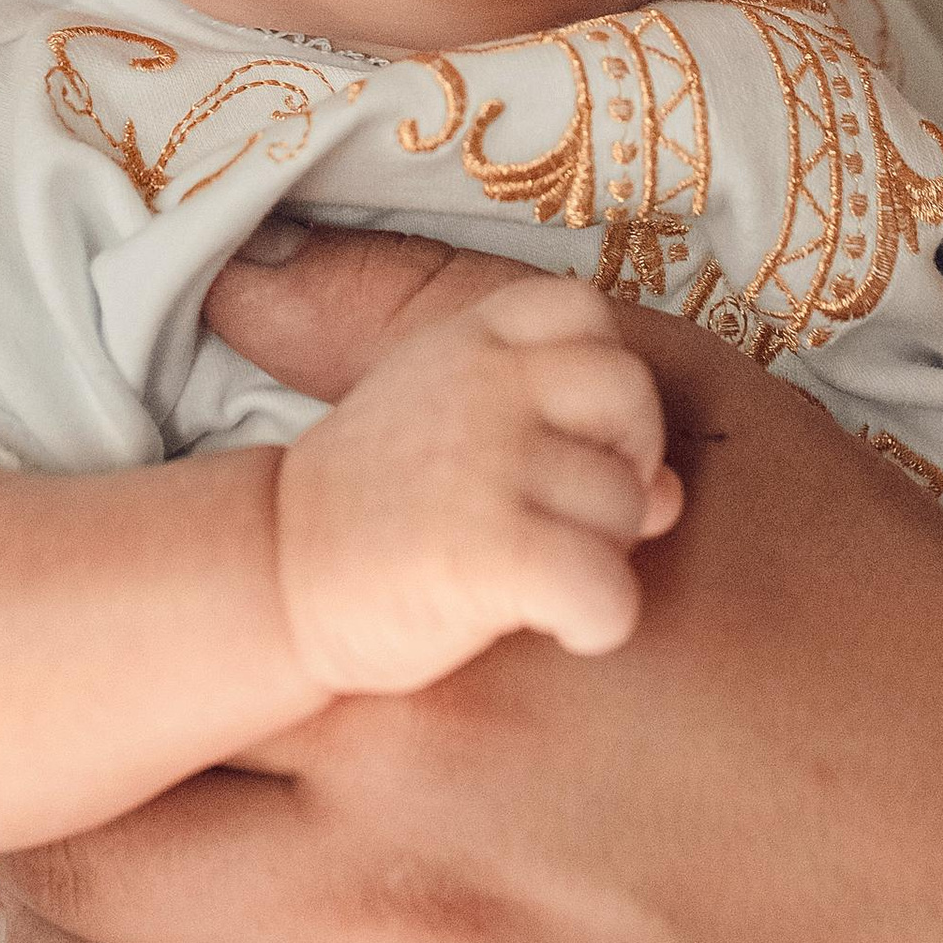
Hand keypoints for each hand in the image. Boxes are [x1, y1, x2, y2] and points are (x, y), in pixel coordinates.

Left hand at [0, 284, 942, 942]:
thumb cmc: (880, 609)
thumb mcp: (688, 406)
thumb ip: (441, 333)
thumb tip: (249, 282)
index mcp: (426, 668)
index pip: (144, 667)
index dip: (82, 657)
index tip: (74, 647)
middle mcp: (403, 873)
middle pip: (101, 864)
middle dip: (42, 828)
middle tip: (43, 800)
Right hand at [273, 272, 681, 693]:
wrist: (273, 578)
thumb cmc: (382, 510)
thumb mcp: (461, 431)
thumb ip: (563, 434)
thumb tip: (669, 495)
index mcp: (469, 340)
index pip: (586, 313)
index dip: (603, 382)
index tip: (573, 440)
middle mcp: (483, 382)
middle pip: (629, 393)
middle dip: (624, 462)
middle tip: (571, 515)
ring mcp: (487, 461)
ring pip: (627, 502)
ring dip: (604, 553)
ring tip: (539, 577)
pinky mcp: (490, 553)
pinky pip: (607, 589)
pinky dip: (599, 622)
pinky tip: (561, 630)